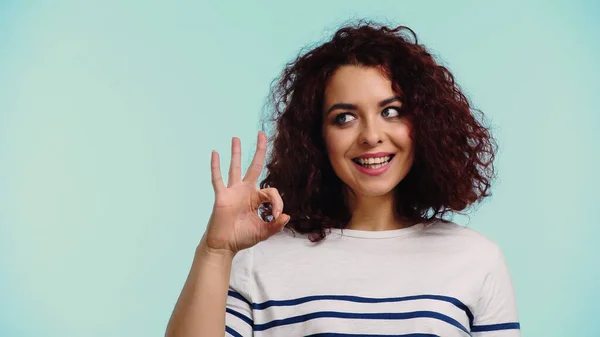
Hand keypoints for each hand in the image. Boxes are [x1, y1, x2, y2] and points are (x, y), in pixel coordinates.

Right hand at [202, 132, 289, 253]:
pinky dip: (216, 166)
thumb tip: (286, 216)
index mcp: (256, 198)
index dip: (277, 202)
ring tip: (236, 138)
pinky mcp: (222, 196)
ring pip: (235, 167)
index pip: (271, 191)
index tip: (277, 214)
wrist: (224, 245)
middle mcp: (245, 191)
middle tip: (261, 134)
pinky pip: (218, 179)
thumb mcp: (263, 232)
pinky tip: (215, 153)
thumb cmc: (242, 237)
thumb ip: (275, 225)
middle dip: (259, 151)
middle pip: (254, 166)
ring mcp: (233, 192)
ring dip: (236, 153)